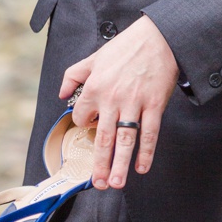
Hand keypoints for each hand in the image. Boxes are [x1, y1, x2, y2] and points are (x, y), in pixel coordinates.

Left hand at [59, 15, 179, 189]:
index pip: (82, 117)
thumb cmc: (127, 46)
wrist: (159, 38)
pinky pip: (149, 134)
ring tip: (115, 183)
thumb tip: (62, 93)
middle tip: (98, 183)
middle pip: (103, 138)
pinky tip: (142, 168)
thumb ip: (74, 75)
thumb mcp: (94, 57)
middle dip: (99, 164)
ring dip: (119, 165)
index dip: (84, 125)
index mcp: (95, 87)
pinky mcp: (154, 106)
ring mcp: (135, 104)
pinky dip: (146, 153)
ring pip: (124, 141)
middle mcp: (112, 99)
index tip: (92, 129)